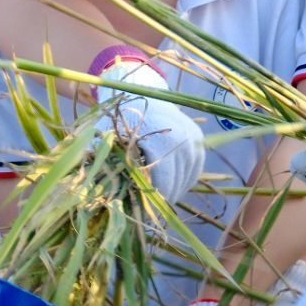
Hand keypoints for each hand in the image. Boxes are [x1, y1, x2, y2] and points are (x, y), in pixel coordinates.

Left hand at [93, 51, 205, 204]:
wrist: (137, 90)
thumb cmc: (117, 117)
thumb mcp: (107, 141)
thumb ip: (109, 168)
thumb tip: (107, 202)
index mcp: (160, 140)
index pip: (163, 182)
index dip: (152, 202)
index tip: (142, 215)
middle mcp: (182, 139)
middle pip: (176, 182)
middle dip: (162, 200)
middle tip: (148, 212)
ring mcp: (194, 138)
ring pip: (188, 178)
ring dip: (175, 192)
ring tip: (159, 201)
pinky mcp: (198, 138)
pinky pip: (195, 169)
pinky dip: (185, 180)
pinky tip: (171, 187)